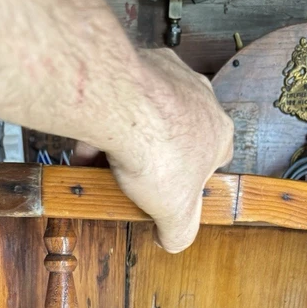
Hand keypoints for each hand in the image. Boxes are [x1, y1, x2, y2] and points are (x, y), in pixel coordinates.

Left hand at [109, 49, 233, 252]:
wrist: (121, 106)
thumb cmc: (157, 151)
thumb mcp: (175, 214)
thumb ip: (179, 233)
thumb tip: (172, 241)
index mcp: (218, 133)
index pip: (215, 160)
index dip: (191, 180)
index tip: (171, 193)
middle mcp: (200, 99)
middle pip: (178, 137)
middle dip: (155, 160)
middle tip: (135, 181)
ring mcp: (170, 77)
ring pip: (148, 117)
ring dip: (128, 142)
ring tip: (105, 166)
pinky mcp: (138, 65)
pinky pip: (122, 101)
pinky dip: (106, 125)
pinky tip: (88, 147)